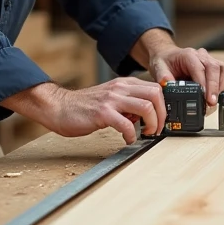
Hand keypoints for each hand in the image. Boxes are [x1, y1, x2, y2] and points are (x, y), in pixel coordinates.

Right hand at [1, 77, 166, 144]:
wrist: (59, 107)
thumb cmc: (84, 107)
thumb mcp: (111, 99)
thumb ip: (128, 103)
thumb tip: (146, 116)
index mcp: (124, 84)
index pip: (156, 88)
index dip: (164, 106)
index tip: (163, 120)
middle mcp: (120, 88)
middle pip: (156, 95)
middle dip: (162, 115)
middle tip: (156, 129)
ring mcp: (111, 99)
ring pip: (146, 107)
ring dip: (152, 124)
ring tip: (146, 134)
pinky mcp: (102, 113)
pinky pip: (126, 124)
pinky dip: (131, 135)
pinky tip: (127, 140)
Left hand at [149, 45, 223, 108]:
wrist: (168, 55)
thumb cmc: (165, 61)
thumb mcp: (158, 67)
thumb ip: (163, 76)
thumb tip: (167, 84)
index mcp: (188, 55)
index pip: (200, 68)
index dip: (204, 83)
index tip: (205, 98)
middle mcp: (202, 56)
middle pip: (215, 68)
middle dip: (215, 88)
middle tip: (211, 103)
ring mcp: (210, 60)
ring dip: (222, 87)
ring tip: (214, 101)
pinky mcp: (215, 66)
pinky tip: (217, 96)